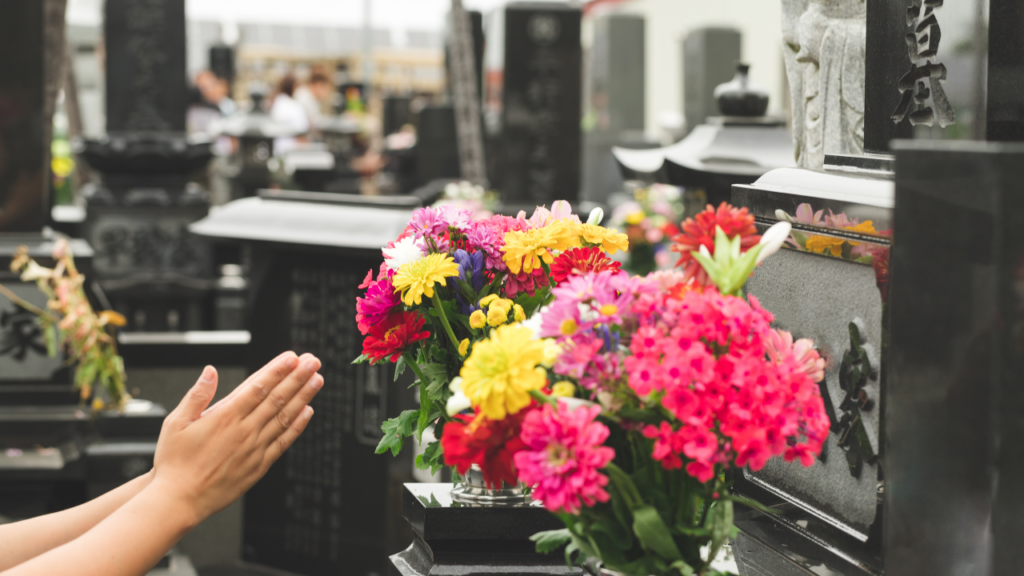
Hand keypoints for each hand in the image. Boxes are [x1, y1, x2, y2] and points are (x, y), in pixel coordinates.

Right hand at [150, 352, 322, 525]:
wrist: (179, 500)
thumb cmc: (175, 463)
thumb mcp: (176, 423)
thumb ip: (197, 395)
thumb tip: (210, 371)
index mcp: (225, 417)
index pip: (258, 386)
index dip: (277, 370)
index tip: (292, 357)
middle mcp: (244, 431)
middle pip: (277, 398)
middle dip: (297, 377)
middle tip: (313, 361)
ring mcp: (254, 448)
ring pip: (285, 417)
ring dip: (303, 396)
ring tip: (316, 380)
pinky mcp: (259, 466)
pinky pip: (284, 441)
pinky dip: (297, 426)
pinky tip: (308, 412)